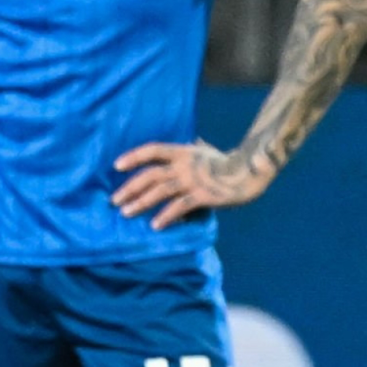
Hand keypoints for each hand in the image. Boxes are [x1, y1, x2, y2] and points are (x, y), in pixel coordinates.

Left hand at [112, 141, 272, 230]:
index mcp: (183, 152)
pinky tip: (155, 225)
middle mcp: (184, 165)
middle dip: (130, 188)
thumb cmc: (229, 162)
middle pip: (150, 175)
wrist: (251, 171)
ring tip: (126, 213)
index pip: (152, 150)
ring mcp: (193, 180)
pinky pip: (180, 206)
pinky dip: (166, 216)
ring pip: (160, 191)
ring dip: (141, 202)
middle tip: (114, 201)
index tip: (116, 166)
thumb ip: (199, 147)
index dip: (133, 156)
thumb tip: (196, 140)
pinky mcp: (203, 195)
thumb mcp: (209, 151)